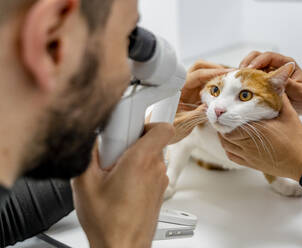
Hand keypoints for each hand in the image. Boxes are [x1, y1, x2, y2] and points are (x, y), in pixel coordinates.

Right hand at [72, 123, 173, 247]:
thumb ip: (87, 153)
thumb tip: (90, 136)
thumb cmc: (109, 223)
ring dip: (134, 158)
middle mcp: (155, 169)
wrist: (122, 247)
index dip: (148, 121)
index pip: (162, 127)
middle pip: (151, 140)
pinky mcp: (159, 190)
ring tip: (114, 175)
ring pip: (150, 156)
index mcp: (141, 161)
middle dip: (131, 142)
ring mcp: (160, 180)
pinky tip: (120, 186)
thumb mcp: (84, 184)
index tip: (131, 123)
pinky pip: (150, 171)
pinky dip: (138, 172)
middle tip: (112, 155)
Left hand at [172, 61, 232, 142]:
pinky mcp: (193, 96)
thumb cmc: (166, 126)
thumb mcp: (182, 124)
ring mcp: (188, 90)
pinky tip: (224, 92)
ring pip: (204, 77)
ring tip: (230, 82)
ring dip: (216, 77)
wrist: (157, 132)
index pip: (197, 75)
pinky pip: (205, 87)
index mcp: (177, 88)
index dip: (213, 73)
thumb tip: (211, 107)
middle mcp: (183, 86)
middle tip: (230, 75)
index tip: (227, 74)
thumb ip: (197, 115)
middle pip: (200, 68)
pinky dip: (215, 87)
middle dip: (215, 69)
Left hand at [219, 95, 301, 180]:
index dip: (225, 116)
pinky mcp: (250, 164)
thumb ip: (280, 98)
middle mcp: (248, 144)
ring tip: (226, 127)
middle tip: (223, 116)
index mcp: (256, 130)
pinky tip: (231, 141)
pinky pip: (232, 156)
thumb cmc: (297, 138)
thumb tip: (274, 84)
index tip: (224, 109)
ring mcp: (248, 155)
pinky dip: (228, 148)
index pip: (231, 122)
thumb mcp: (289, 114)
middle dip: (223, 124)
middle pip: (225, 134)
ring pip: (226, 145)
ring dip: (224, 136)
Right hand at [240, 51, 301, 115]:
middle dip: (247, 63)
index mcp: (286, 64)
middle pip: (257, 56)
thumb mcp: (300, 92)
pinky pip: (251, 76)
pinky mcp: (263, 80)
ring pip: (252, 65)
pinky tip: (239, 85)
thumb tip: (275, 79)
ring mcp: (269, 72)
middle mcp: (276, 65)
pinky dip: (244, 79)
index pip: (269, 56)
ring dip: (243, 71)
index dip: (257, 61)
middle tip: (239, 74)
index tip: (249, 70)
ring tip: (237, 80)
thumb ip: (289, 84)